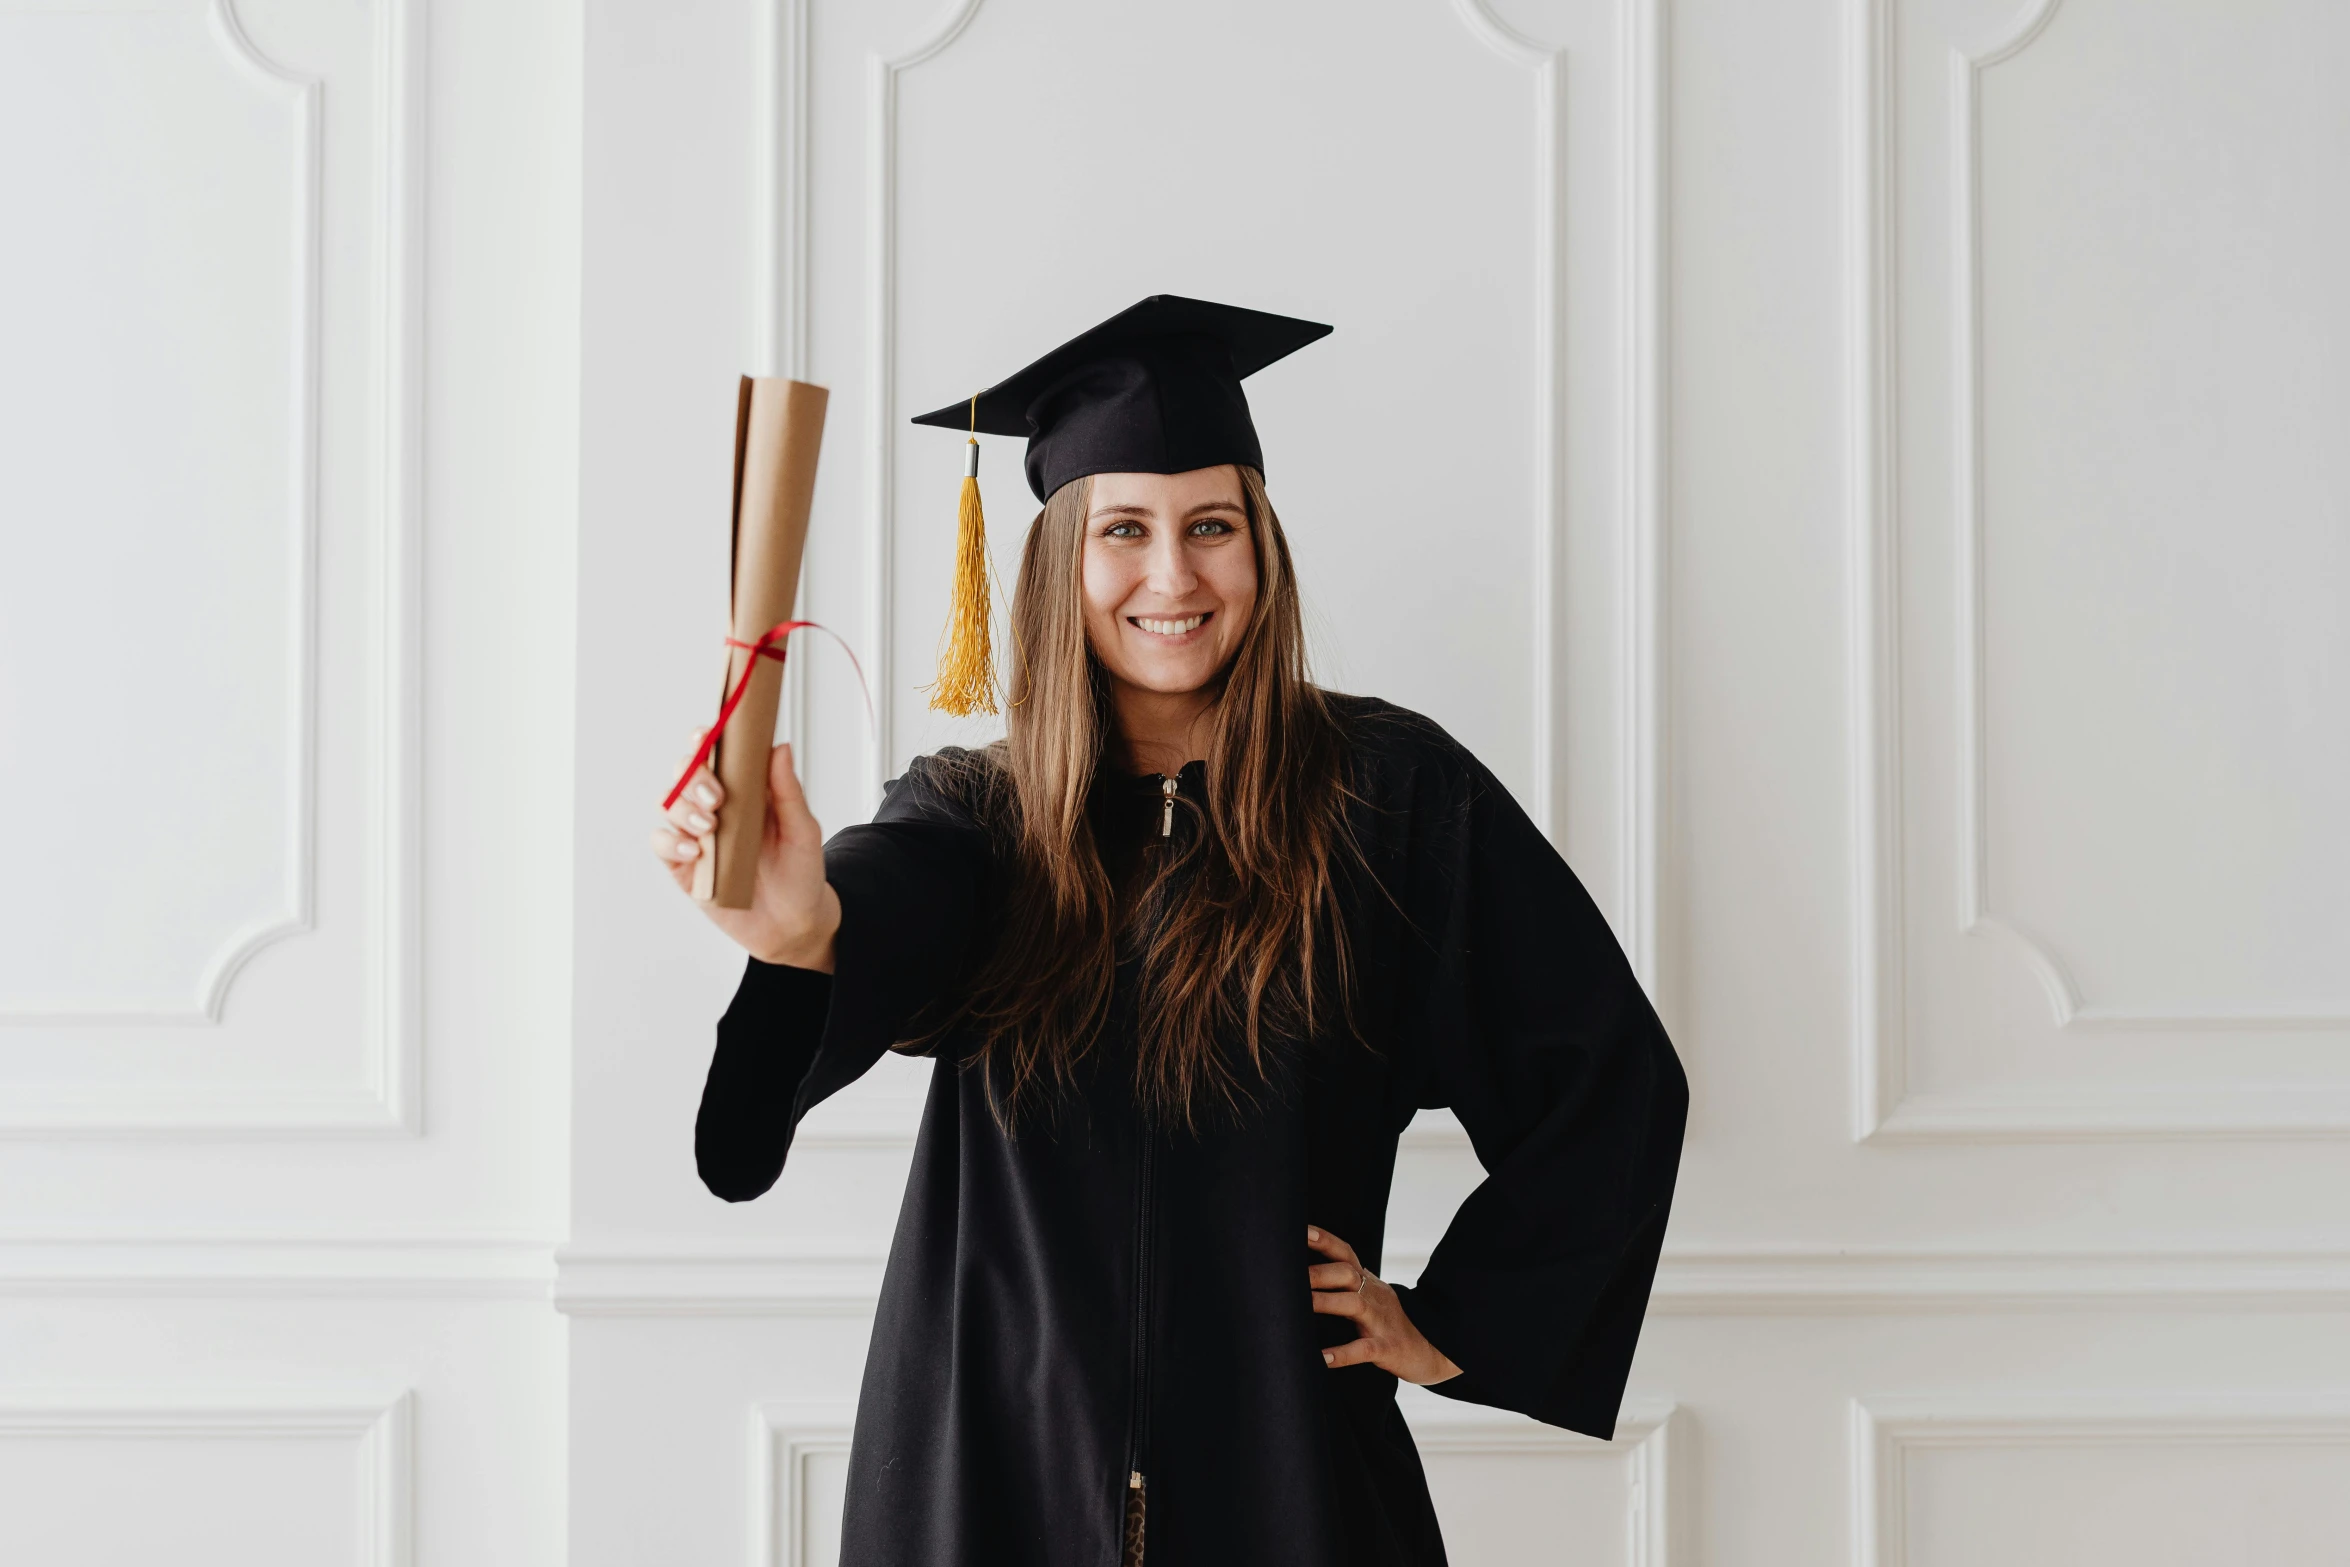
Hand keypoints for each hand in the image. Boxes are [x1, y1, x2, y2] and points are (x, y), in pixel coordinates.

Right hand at [651, 739, 840, 970]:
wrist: (794, 924)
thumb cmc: (801, 873)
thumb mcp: (803, 830)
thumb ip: (788, 791)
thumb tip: (780, 747)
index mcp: (744, 791)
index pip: (715, 755)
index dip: (704, 741)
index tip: (706, 737)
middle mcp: (716, 808)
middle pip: (685, 775)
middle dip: (694, 778)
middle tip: (717, 797)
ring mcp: (697, 836)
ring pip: (670, 805)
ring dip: (684, 810)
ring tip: (710, 827)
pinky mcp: (685, 866)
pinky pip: (662, 843)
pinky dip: (672, 842)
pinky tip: (695, 851)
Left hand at [1307, 1225, 1461, 1384]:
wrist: (1431, 1350)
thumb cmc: (1389, 1323)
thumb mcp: (1370, 1297)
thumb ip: (1342, 1286)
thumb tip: (1299, 1277)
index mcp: (1368, 1282)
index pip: (1345, 1253)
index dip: (1324, 1240)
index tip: (1301, 1230)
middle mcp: (1374, 1296)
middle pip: (1347, 1273)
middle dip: (1318, 1272)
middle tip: (1287, 1275)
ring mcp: (1381, 1321)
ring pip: (1354, 1305)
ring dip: (1326, 1303)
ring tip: (1299, 1308)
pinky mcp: (1387, 1348)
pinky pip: (1364, 1349)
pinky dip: (1343, 1353)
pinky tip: (1323, 1358)